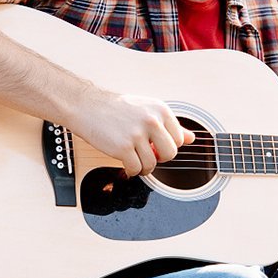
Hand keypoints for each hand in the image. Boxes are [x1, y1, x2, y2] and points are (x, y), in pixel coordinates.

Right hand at [69, 89, 194, 176]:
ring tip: (134, 159)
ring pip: (152, 164)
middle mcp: (151, 120)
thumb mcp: (146, 109)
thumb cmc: (115, 108)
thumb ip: (169, 124)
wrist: (87, 106)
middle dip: (159, 158)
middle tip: (147, 154)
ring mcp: (137, 134)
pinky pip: (136, 169)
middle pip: (170, 154)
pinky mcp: (123, 147)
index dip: (167, 146)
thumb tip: (191, 138)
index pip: (179, 139)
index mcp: (160, 109)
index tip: (156, 145)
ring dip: (143, 167)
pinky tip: (125, 163)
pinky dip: (131, 171)